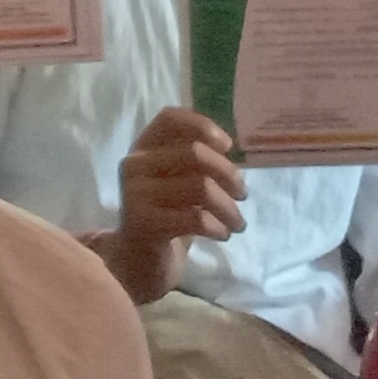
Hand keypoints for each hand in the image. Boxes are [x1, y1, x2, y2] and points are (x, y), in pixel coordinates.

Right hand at [90, 107, 245, 303]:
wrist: (139, 260)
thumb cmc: (168, 214)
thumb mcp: (181, 181)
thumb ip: (199, 161)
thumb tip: (233, 150)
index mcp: (144, 147)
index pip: (169, 118)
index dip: (202, 125)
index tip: (228, 146)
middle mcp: (134, 164)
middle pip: (194, 153)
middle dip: (229, 174)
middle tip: (243, 194)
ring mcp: (134, 193)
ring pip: (200, 188)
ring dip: (229, 208)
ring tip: (238, 223)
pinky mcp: (142, 223)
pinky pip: (195, 218)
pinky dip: (218, 227)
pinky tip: (222, 234)